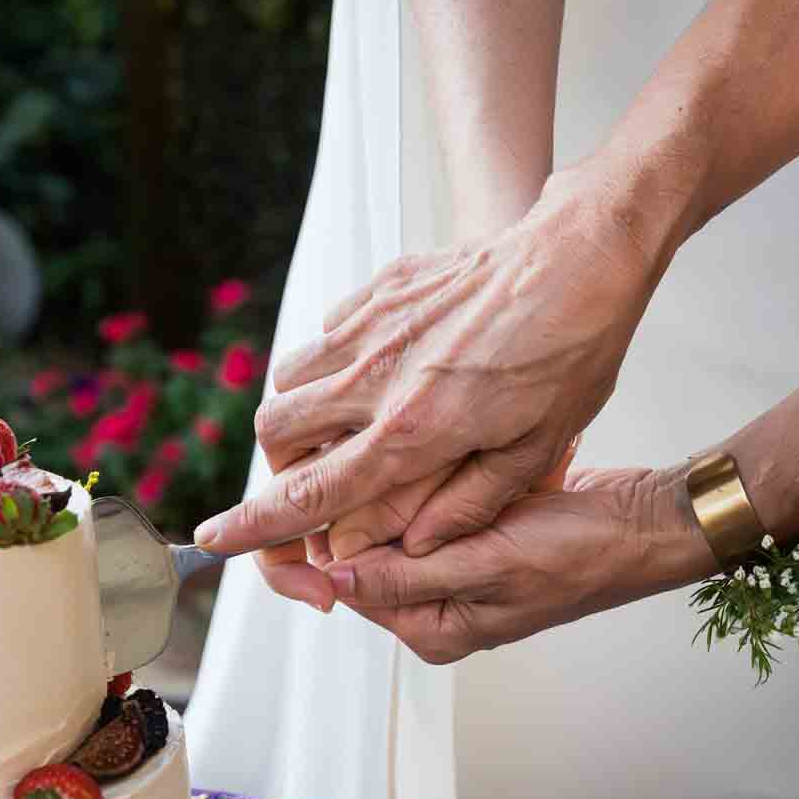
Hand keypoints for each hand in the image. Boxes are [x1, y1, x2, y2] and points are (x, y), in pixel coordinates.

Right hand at [193, 163, 664, 557]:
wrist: (584, 252)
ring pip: (290, 377)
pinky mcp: (385, 286)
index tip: (214, 539)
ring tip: (342, 429)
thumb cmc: (573, 354)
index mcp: (414, 430)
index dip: (255, 526)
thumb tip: (405, 546)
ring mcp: (375, 324)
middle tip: (313, 481)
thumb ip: (464, 504)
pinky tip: (380, 370)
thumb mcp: (536, 450)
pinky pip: (328, 331)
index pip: (312, 493)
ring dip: (301, 413)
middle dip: (279, 468)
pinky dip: (334, 362)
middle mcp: (377, 376)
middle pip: (277, 434)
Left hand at [252, 435, 582, 612]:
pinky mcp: (471, 531)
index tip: (285, 500)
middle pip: (356, 545)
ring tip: (420, 448)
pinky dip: (433, 474)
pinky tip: (453, 451)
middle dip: (356, 498)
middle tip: (369, 449)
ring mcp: (452, 565)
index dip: (301, 544)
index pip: (336, 586)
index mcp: (429, 625)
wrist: (643, 525)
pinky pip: (428, 499)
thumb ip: (405, 577)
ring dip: (397, 479)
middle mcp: (433, 602)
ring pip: (388, 515)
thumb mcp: (486, 565)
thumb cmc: (580, 553)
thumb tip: (331, 580)